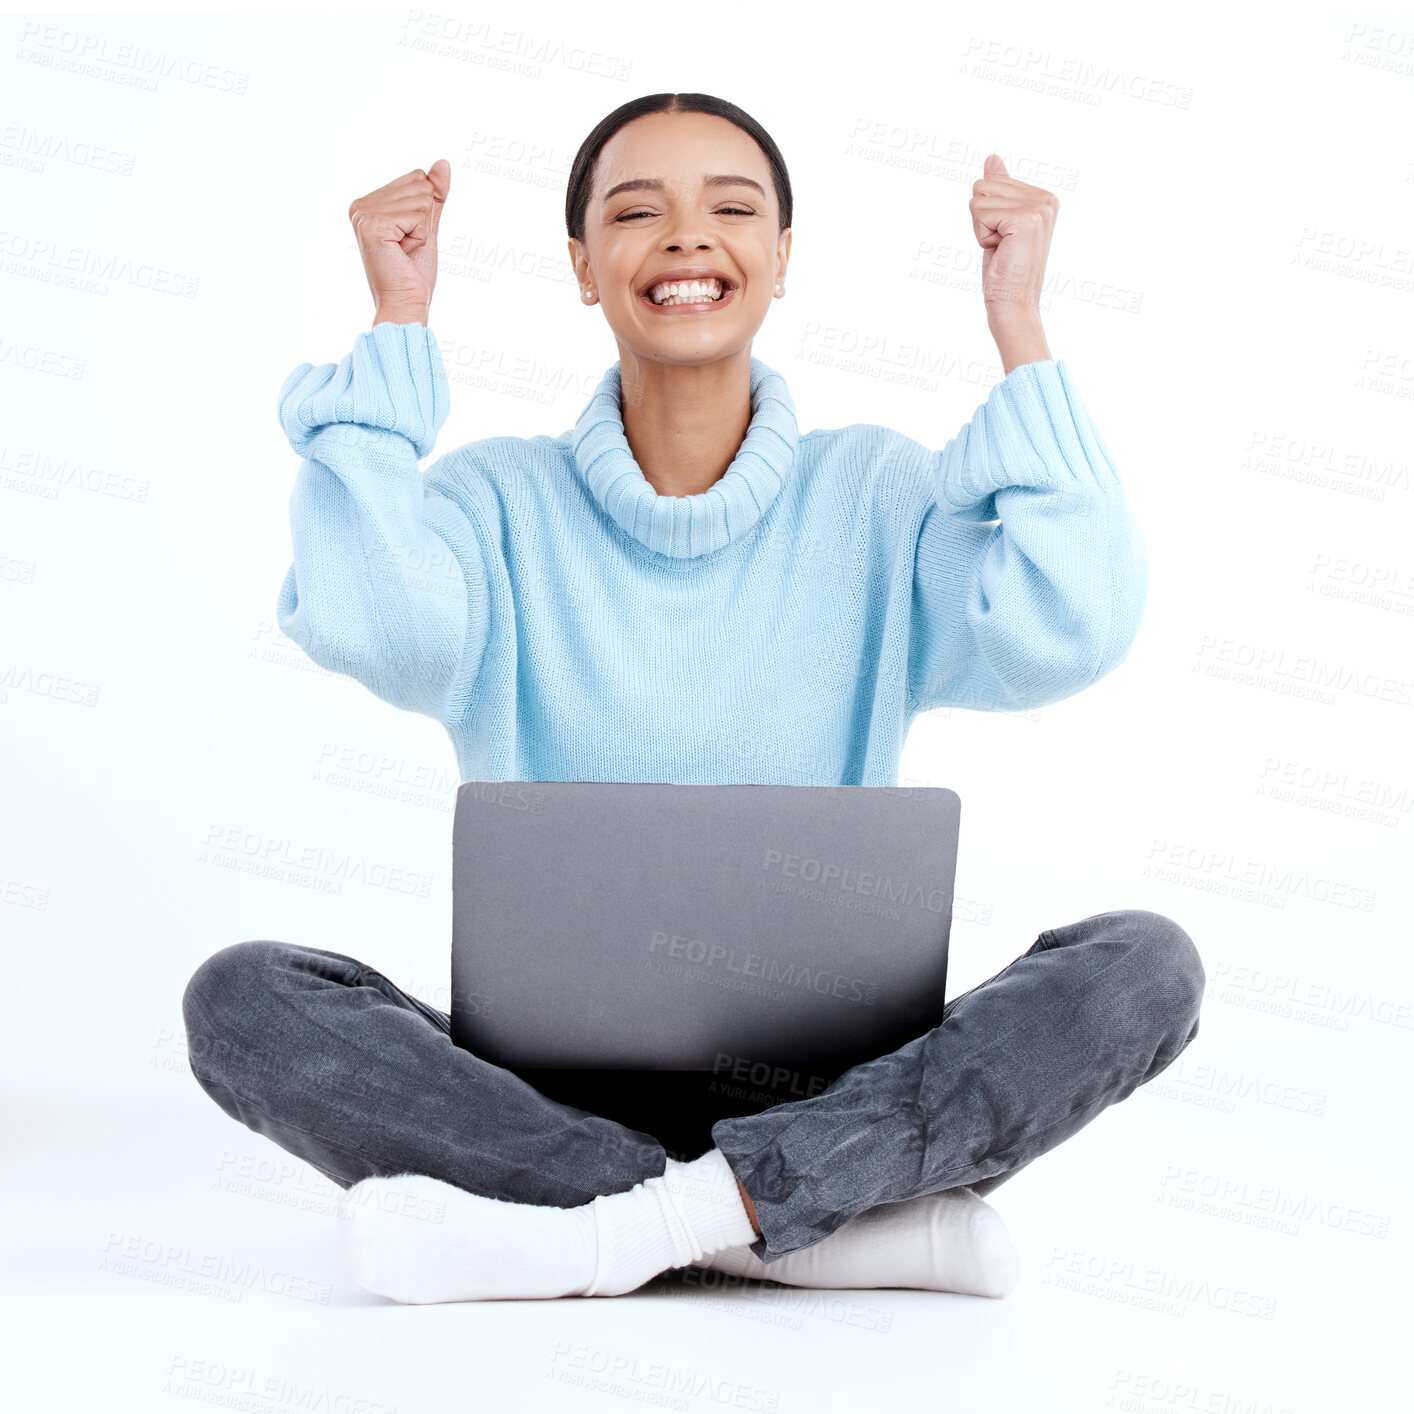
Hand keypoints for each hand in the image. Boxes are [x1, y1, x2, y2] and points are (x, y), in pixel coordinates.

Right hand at [350, 159, 449, 323]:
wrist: (406, 304)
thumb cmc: (414, 274)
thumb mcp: (427, 227)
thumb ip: (434, 196)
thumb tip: (443, 163)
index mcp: (369, 203)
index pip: (416, 179)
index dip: (424, 212)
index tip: (408, 238)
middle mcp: (361, 205)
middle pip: (419, 184)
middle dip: (424, 219)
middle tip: (407, 247)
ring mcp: (363, 213)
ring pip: (420, 198)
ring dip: (422, 229)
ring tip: (404, 250)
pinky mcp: (371, 224)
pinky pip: (417, 213)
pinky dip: (419, 235)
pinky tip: (402, 251)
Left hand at [970, 154, 1055, 322]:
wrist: (1014, 304)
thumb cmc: (1005, 270)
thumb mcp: (999, 223)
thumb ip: (1000, 189)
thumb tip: (992, 159)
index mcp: (1044, 197)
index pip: (991, 181)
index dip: (986, 214)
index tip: (1004, 238)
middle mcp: (1046, 199)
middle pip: (983, 186)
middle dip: (982, 219)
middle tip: (1001, 244)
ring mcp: (1039, 208)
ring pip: (979, 199)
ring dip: (982, 228)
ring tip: (1002, 248)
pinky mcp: (1026, 220)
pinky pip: (980, 213)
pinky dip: (982, 236)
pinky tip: (1000, 251)